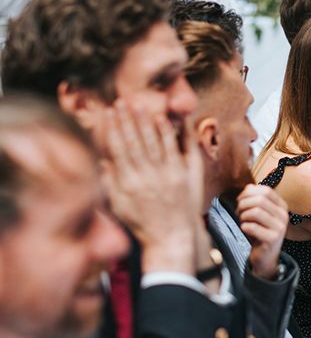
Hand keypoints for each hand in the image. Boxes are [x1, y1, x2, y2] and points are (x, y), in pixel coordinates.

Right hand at [101, 101, 200, 274]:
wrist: (171, 236)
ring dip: (145, 121)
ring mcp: (167, 174)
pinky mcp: (183, 174)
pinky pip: (175, 148)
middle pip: (135, 141)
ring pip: (154, 141)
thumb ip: (108, 182)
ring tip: (138, 104)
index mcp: (128, 183)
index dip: (113, 128)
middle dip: (127, 119)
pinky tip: (162, 119)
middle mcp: (147, 176)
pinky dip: (168, 133)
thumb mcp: (117, 206)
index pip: (119, 148)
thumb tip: (98, 159)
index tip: (107, 112)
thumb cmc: (140, 222)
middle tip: (121, 101)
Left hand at [236, 184, 288, 279]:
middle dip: (243, 204)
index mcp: (282, 206)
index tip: (240, 199)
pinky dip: (244, 226)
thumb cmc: (260, 232)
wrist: (265, 256)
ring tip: (242, 221)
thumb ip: (255, 198)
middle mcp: (284, 215)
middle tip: (238, 212)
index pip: (266, 191)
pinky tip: (245, 229)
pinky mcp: (272, 239)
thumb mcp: (259, 213)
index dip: (249, 192)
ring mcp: (280, 227)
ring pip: (256, 212)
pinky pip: (252, 227)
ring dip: (243, 215)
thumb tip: (248, 186)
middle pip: (260, 200)